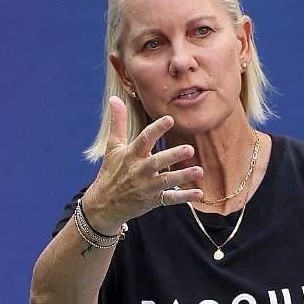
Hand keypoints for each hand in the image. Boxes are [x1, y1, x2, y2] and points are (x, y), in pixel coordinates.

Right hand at [81, 96, 203, 232]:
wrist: (103, 205)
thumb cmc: (111, 172)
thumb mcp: (112, 147)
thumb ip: (118, 122)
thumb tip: (114, 97)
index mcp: (130, 156)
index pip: (144, 140)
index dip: (156, 130)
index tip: (170, 119)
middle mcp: (138, 171)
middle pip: (156, 162)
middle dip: (172, 156)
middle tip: (189, 149)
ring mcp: (146, 187)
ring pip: (166, 181)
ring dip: (183, 176)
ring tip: (199, 170)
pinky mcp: (152, 201)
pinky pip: (170, 199)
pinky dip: (184, 197)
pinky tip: (199, 194)